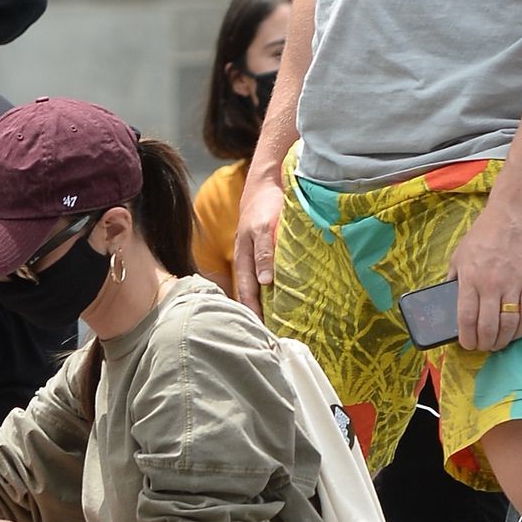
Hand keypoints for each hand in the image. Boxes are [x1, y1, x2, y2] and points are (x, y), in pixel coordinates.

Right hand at [234, 173, 285, 318]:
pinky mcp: (261, 252)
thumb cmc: (265, 205)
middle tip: (268, 336)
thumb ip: (264, 253)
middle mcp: (246, 261)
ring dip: (263, 304)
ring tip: (273, 324)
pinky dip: (268, 291)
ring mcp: (252, 257)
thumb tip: (265, 283)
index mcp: (243, 258)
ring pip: (255, 287)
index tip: (262, 332)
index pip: (245, 293)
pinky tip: (277, 299)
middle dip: (256, 314)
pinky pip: (262, 277)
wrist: (265, 184)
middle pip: (248, 294)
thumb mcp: (263, 229)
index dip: (253, 312)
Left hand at [448, 204, 521, 352]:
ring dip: (502, 340)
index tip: (466, 344)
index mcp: (470, 278)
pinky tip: (515, 333)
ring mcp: (513, 285)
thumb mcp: (459, 254)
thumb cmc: (484, 234)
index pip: (466, 318)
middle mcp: (490, 285)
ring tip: (498, 344)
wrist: (514, 217)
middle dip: (484, 344)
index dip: (466, 338)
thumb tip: (447, 300)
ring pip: (508, 325)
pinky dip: (521, 329)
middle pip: (487, 326)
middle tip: (482, 347)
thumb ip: (453, 278)